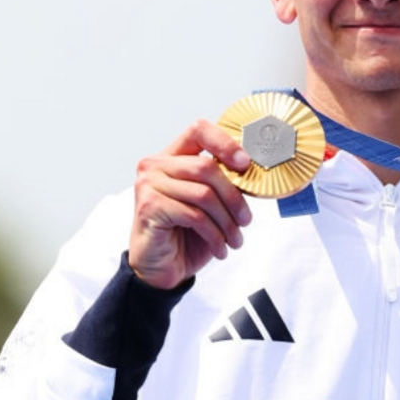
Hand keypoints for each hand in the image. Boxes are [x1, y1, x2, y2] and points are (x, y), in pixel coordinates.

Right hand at [129, 120, 253, 289]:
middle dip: (234, 198)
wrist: (160, 269)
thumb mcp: (208, 204)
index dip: (225, 143)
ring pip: (204, 194)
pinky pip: (194, 215)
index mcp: (171, 157)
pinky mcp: (150, 207)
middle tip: (245, 220)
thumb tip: (251, 171)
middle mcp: (155, 166)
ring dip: (227, 222)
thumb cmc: (184, 235)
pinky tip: (219, 248)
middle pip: (206, 167)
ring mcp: (148, 185)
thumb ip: (221, 183)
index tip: (245, 164)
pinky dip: (214, 235)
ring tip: (234, 239)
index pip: (199, 131)